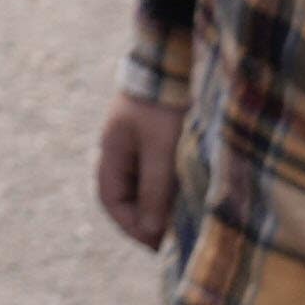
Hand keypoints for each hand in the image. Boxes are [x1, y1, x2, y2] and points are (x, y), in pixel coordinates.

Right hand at [93, 94, 180, 248]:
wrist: (176, 61)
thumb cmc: (164, 105)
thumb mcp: (160, 149)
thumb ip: (154, 189)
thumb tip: (149, 228)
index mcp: (112, 152)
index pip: (111, 200)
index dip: (131, 226)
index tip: (157, 243)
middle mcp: (123, 151)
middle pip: (129, 197)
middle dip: (149, 220)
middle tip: (176, 240)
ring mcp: (141, 145)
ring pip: (147, 187)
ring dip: (163, 206)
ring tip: (187, 224)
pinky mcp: (160, 140)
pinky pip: (161, 174)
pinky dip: (173, 190)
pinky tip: (192, 198)